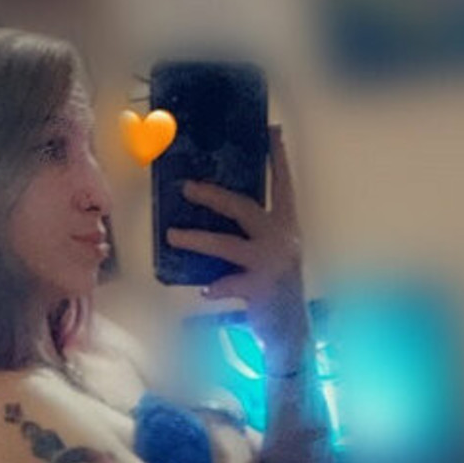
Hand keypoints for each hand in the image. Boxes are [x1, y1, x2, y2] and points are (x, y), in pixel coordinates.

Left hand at [166, 124, 307, 364]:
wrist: (291, 332)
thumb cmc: (275, 289)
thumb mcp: (273, 255)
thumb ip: (256, 234)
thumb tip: (221, 211)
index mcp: (287, 226)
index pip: (283, 185)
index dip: (277, 158)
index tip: (271, 130)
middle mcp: (282, 240)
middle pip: (243, 208)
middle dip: (213, 196)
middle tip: (187, 187)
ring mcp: (272, 264)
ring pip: (226, 245)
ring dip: (196, 240)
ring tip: (172, 236)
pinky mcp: (261, 289)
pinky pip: (228, 284)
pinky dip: (215, 287)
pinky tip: (205, 290)